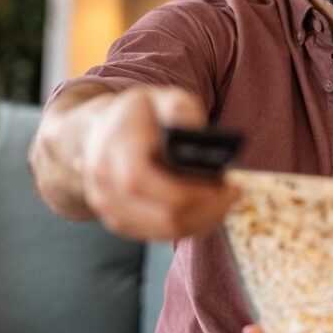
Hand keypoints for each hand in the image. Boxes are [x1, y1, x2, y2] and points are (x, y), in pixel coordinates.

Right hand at [80, 85, 239, 240]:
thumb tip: (193, 129)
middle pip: (162, 214)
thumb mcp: (159, 97)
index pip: (144, 181)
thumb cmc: (138, 115)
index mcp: (114, 147)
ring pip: (163, 230)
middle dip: (206, 209)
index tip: (226, 185)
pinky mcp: (118, 222)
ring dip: (201, 220)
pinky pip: (158, 235)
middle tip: (233, 194)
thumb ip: (178, 107)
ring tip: (224, 202)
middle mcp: (104, 181)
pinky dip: (188, 226)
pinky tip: (206, 211)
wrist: (99, 134)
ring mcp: (108, 206)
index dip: (189, 191)